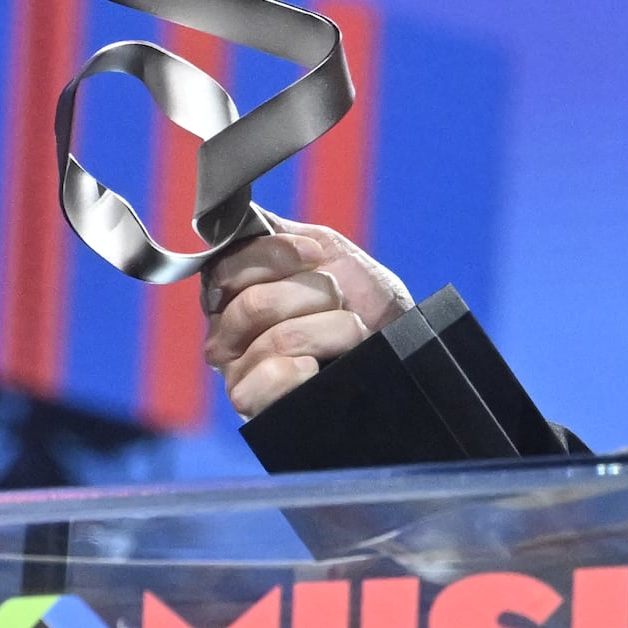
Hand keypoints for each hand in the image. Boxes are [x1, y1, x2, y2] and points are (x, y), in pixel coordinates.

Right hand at [205, 224, 414, 418]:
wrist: (401, 347)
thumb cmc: (364, 301)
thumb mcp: (326, 252)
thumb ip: (278, 234)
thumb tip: (242, 218)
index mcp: (233, 295)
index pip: (226, 268)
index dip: (277, 256)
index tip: (318, 257)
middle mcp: (227, 336)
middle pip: (252, 304)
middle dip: (315, 296)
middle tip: (340, 304)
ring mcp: (240, 375)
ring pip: (275, 340)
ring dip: (331, 331)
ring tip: (349, 337)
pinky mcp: (259, 409)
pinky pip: (266, 381)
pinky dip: (303, 371)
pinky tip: (318, 370)